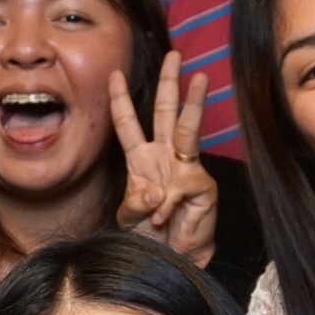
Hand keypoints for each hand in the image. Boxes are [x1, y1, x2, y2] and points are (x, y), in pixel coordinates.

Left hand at [110, 53, 216, 266]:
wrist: (172, 258)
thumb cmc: (150, 235)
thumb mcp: (129, 218)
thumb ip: (134, 203)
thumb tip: (153, 192)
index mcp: (141, 160)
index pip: (129, 123)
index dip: (120, 100)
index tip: (113, 74)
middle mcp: (164, 157)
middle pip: (166, 113)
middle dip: (170, 83)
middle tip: (173, 56)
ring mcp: (185, 168)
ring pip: (189, 129)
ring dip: (194, 103)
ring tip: (201, 79)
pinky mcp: (201, 185)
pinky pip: (179, 188)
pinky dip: (167, 207)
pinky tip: (164, 219)